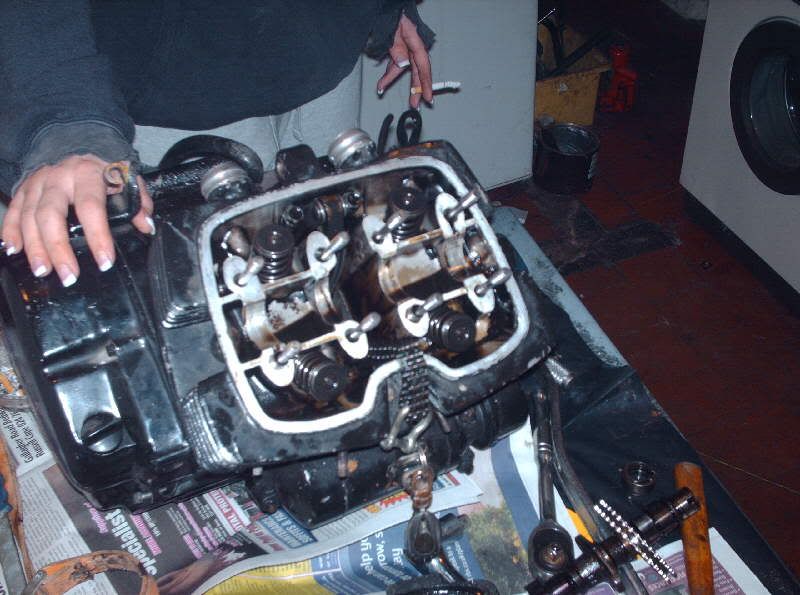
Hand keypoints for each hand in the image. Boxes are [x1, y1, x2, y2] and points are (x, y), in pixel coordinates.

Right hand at [2, 154, 153, 285]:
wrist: (78, 148)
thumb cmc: (104, 171)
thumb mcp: (126, 180)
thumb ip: (139, 202)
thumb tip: (145, 226)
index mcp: (88, 174)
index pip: (91, 207)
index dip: (98, 236)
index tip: (104, 262)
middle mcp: (58, 177)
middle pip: (51, 214)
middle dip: (58, 248)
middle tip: (68, 275)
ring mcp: (37, 183)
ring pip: (29, 216)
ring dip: (35, 247)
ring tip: (43, 271)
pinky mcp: (23, 189)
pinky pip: (13, 212)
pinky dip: (10, 231)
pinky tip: (14, 250)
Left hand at [377, 14, 432, 107]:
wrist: (388, 6)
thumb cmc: (392, 13)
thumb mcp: (393, 28)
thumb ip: (397, 46)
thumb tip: (404, 64)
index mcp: (415, 40)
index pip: (423, 64)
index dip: (426, 82)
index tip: (427, 96)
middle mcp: (412, 45)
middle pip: (417, 70)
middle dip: (415, 88)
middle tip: (415, 104)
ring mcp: (405, 47)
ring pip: (403, 68)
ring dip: (392, 79)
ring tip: (382, 89)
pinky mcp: (396, 48)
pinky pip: (395, 63)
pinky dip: (388, 73)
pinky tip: (381, 82)